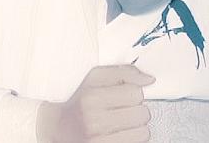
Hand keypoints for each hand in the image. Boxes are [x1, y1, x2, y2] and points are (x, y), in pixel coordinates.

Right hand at [36, 64, 154, 141]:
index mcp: (91, 99)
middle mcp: (93, 122)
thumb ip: (123, 72)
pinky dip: (133, 138)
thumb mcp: (96, 78)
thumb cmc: (81, 102)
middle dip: (136, 110)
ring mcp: (98, 141)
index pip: (136, 93)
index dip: (133, 93)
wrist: (59, 129)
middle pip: (142, 113)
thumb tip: (149, 79)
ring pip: (143, 132)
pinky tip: (121, 134)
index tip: (122, 96)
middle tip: (122, 111)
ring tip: (122, 124)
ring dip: (137, 127)